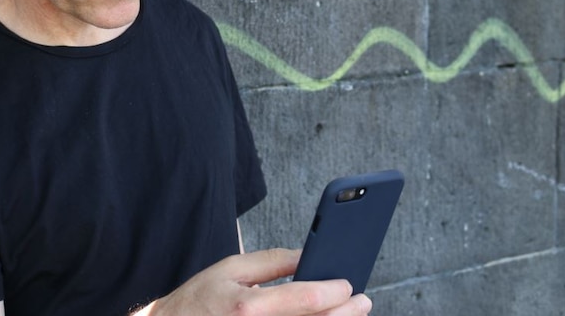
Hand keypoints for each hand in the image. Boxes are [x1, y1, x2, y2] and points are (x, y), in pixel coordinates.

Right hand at [135, 248, 371, 315]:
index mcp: (249, 307)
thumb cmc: (200, 299)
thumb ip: (271, 261)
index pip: (304, 298)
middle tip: (363, 301)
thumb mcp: (231, 269)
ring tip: (350, 314)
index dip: (334, 290)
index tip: (349, 283)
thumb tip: (307, 255)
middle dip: (346, 313)